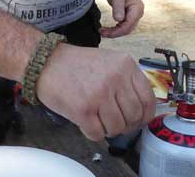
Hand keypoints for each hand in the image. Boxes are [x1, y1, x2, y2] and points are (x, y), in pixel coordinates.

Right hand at [36, 44, 155, 140]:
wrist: (46, 61)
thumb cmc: (77, 64)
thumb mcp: (110, 61)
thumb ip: (127, 79)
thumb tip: (140, 108)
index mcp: (125, 64)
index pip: (148, 99)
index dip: (144, 115)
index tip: (138, 119)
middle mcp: (116, 77)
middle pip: (134, 116)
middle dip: (126, 124)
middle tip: (115, 121)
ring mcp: (100, 94)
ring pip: (117, 127)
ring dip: (108, 129)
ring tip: (98, 118)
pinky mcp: (83, 109)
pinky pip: (98, 134)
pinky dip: (93, 132)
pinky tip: (86, 121)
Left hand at [100, 0, 143, 37]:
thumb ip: (118, 8)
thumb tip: (118, 20)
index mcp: (137, 9)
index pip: (128, 25)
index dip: (117, 31)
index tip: (106, 33)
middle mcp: (138, 13)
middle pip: (127, 29)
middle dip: (114, 33)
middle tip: (101, 32)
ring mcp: (134, 15)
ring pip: (125, 28)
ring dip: (114, 32)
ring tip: (102, 31)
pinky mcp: (129, 15)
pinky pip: (123, 25)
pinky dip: (115, 28)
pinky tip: (107, 29)